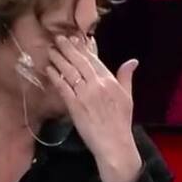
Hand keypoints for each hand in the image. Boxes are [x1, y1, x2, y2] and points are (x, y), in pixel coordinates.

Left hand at [45, 35, 142, 181]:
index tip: (75, 39)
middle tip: (59, 38)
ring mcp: (84, 95)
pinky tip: (49, 69)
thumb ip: (126, 77)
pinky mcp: (74, 106)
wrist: (114, 143)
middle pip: (80, 62)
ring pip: (69, 72)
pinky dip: (55, 77)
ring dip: (59, 59)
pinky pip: (63, 87)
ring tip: (51, 50)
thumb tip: (132, 61)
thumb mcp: (128, 97)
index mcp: (110, 82)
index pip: (94, 60)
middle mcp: (97, 85)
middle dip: (68, 49)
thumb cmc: (121, 122)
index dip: (83, 49)